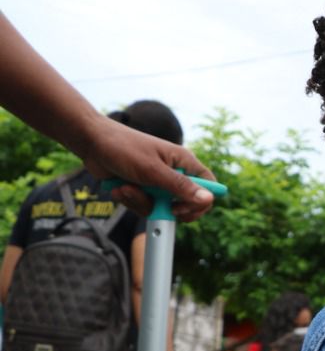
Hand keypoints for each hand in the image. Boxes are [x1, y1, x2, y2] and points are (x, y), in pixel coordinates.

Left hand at [78, 115, 215, 221]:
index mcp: (183, 162)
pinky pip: (144, 206)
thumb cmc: (122, 147)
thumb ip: (180, 186)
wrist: (90, 143)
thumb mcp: (152, 169)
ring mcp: (157, 183)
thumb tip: (208, 199)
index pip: (208, 186)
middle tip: (154, 205)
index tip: (181, 208)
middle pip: (186, 202)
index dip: (200, 201)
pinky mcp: (142, 189)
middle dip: (166, 207)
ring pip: (161, 207)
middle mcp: (173, 173)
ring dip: (141, 202)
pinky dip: (131, 201)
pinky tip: (119, 187)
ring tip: (126, 187)